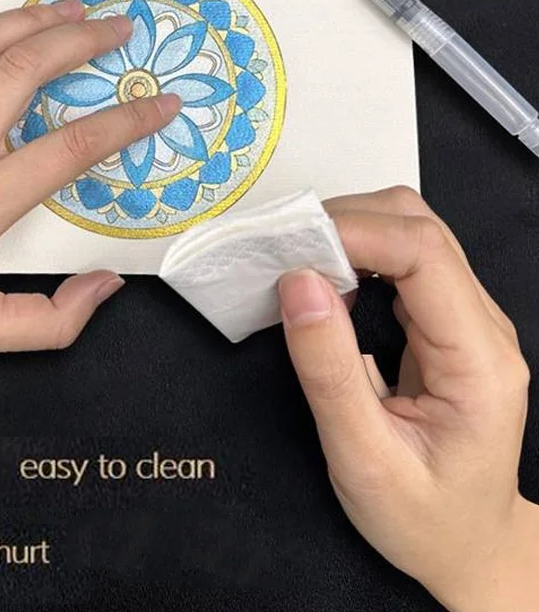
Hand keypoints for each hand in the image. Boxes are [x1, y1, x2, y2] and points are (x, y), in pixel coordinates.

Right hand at [277, 186, 537, 611]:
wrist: (467, 545)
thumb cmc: (420, 517)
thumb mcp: (362, 458)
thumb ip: (328, 370)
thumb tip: (298, 281)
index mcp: (477, 360)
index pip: (424, 254)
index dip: (355, 232)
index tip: (289, 245)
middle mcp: (483, 325)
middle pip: (422, 227)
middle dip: (347, 221)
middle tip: (282, 248)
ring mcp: (468, 319)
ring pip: (413, 232)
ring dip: (350, 230)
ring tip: (295, 258)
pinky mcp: (445, 323)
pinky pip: (403, 260)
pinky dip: (356, 252)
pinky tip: (322, 275)